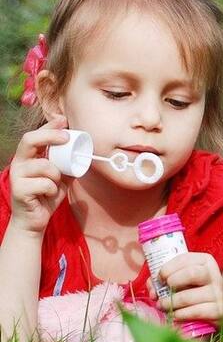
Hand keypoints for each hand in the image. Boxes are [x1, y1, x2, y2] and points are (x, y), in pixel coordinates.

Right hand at [8, 118, 71, 234]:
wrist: (35, 220)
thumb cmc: (47, 195)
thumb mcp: (62, 176)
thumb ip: (68, 163)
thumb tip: (85, 150)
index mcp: (28, 157)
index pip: (34, 135)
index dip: (49, 126)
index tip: (64, 120)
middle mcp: (19, 163)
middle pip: (29, 140)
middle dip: (50, 136)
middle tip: (67, 138)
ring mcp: (17, 176)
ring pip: (43, 165)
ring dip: (56, 173)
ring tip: (56, 182)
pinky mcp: (19, 190)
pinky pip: (44, 184)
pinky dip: (53, 189)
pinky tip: (49, 194)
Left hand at [156, 252, 222, 324]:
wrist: (220, 307)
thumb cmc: (196, 290)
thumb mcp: (185, 279)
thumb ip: (167, 278)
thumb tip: (152, 288)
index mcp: (205, 262)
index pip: (185, 259)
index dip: (168, 268)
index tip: (159, 277)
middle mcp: (214, 275)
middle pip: (191, 274)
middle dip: (172, 282)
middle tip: (161, 292)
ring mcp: (217, 293)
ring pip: (188, 296)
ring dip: (170, 303)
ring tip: (162, 306)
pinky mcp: (218, 310)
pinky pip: (194, 312)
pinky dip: (180, 314)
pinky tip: (174, 315)